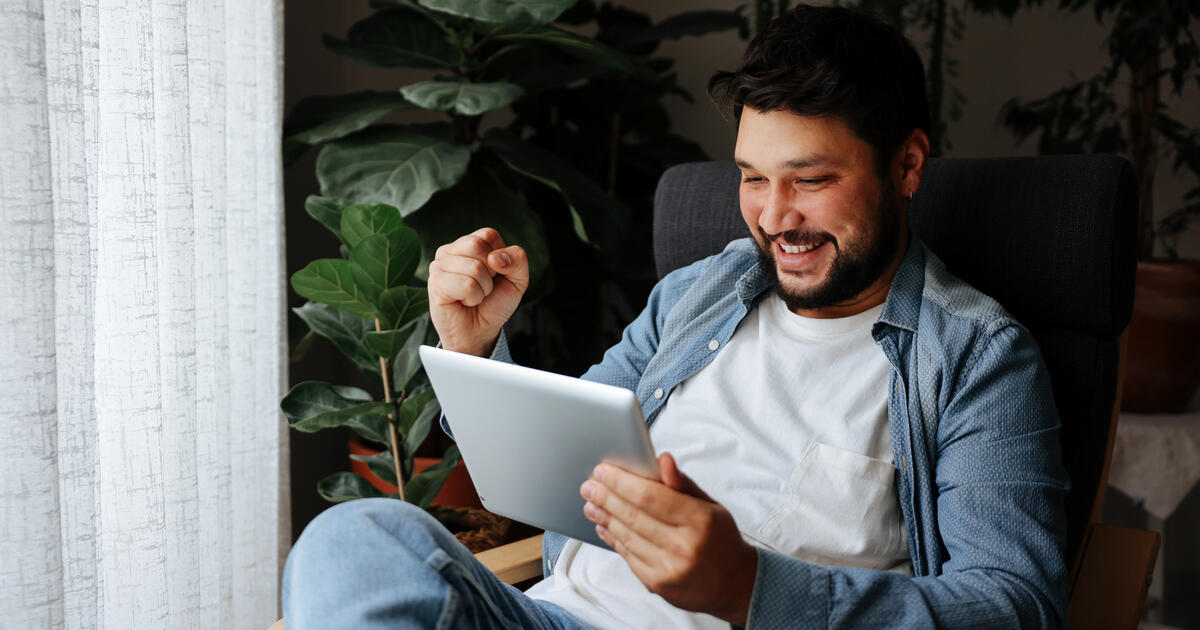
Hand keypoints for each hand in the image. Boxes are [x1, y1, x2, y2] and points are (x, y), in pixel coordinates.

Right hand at [427, 227, 528, 356]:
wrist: (480, 331)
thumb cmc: (494, 303)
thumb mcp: (517, 280)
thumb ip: (517, 260)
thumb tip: (495, 258)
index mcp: (469, 243)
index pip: (488, 234)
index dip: (500, 258)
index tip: (494, 275)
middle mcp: (451, 250)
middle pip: (477, 245)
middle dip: (490, 273)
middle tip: (483, 287)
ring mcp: (439, 265)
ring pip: (474, 267)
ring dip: (482, 289)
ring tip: (473, 296)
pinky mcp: (435, 283)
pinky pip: (466, 285)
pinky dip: (473, 298)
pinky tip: (463, 302)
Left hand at [580, 453, 757, 625]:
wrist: (734, 584)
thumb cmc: (720, 539)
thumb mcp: (710, 505)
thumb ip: (682, 483)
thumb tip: (661, 459)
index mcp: (700, 520)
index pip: (651, 496)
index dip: (622, 481)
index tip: (603, 470)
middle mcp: (684, 546)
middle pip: (633, 515)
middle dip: (606, 497)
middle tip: (589, 485)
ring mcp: (669, 568)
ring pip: (626, 536)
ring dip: (604, 517)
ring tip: (591, 503)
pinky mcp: (657, 585)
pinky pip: (628, 556)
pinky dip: (612, 538)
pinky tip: (604, 526)